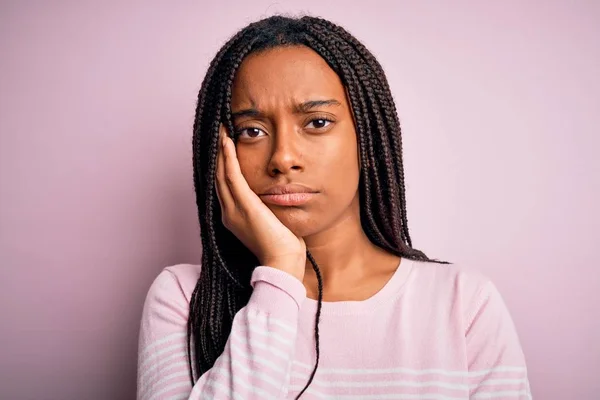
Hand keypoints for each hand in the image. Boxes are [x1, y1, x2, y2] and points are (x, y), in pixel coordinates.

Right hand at [215, 124, 306, 281]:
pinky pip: (232, 177)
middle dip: (218, 153)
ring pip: (222, 173)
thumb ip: (269, 206)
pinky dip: (229, 159)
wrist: (283, 262)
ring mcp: (234, 210)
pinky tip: (228, 143)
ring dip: (222, 150)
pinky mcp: (244, 207)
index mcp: (234, 216)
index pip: (224, 184)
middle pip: (218, 176)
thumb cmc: (284, 245)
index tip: (225, 145)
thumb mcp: (273, 220)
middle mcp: (229, 212)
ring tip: (222, 131)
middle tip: (220, 131)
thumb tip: (278, 194)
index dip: (223, 163)